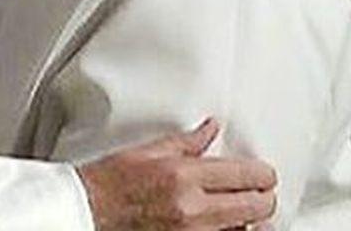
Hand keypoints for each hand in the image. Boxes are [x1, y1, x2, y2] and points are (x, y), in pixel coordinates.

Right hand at [77, 120, 277, 230]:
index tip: (265, 175)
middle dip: (263, 198)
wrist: (85, 213)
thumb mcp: (146, 152)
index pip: (247, 175)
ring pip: (245, 230)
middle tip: (261, 192)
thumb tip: (210, 129)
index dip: (264, 175)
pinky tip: (226, 226)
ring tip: (245, 212)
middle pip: (257, 206)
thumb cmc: (108, 184)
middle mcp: (192, 209)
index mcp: (184, 176)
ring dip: (249, 221)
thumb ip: (186, 142)